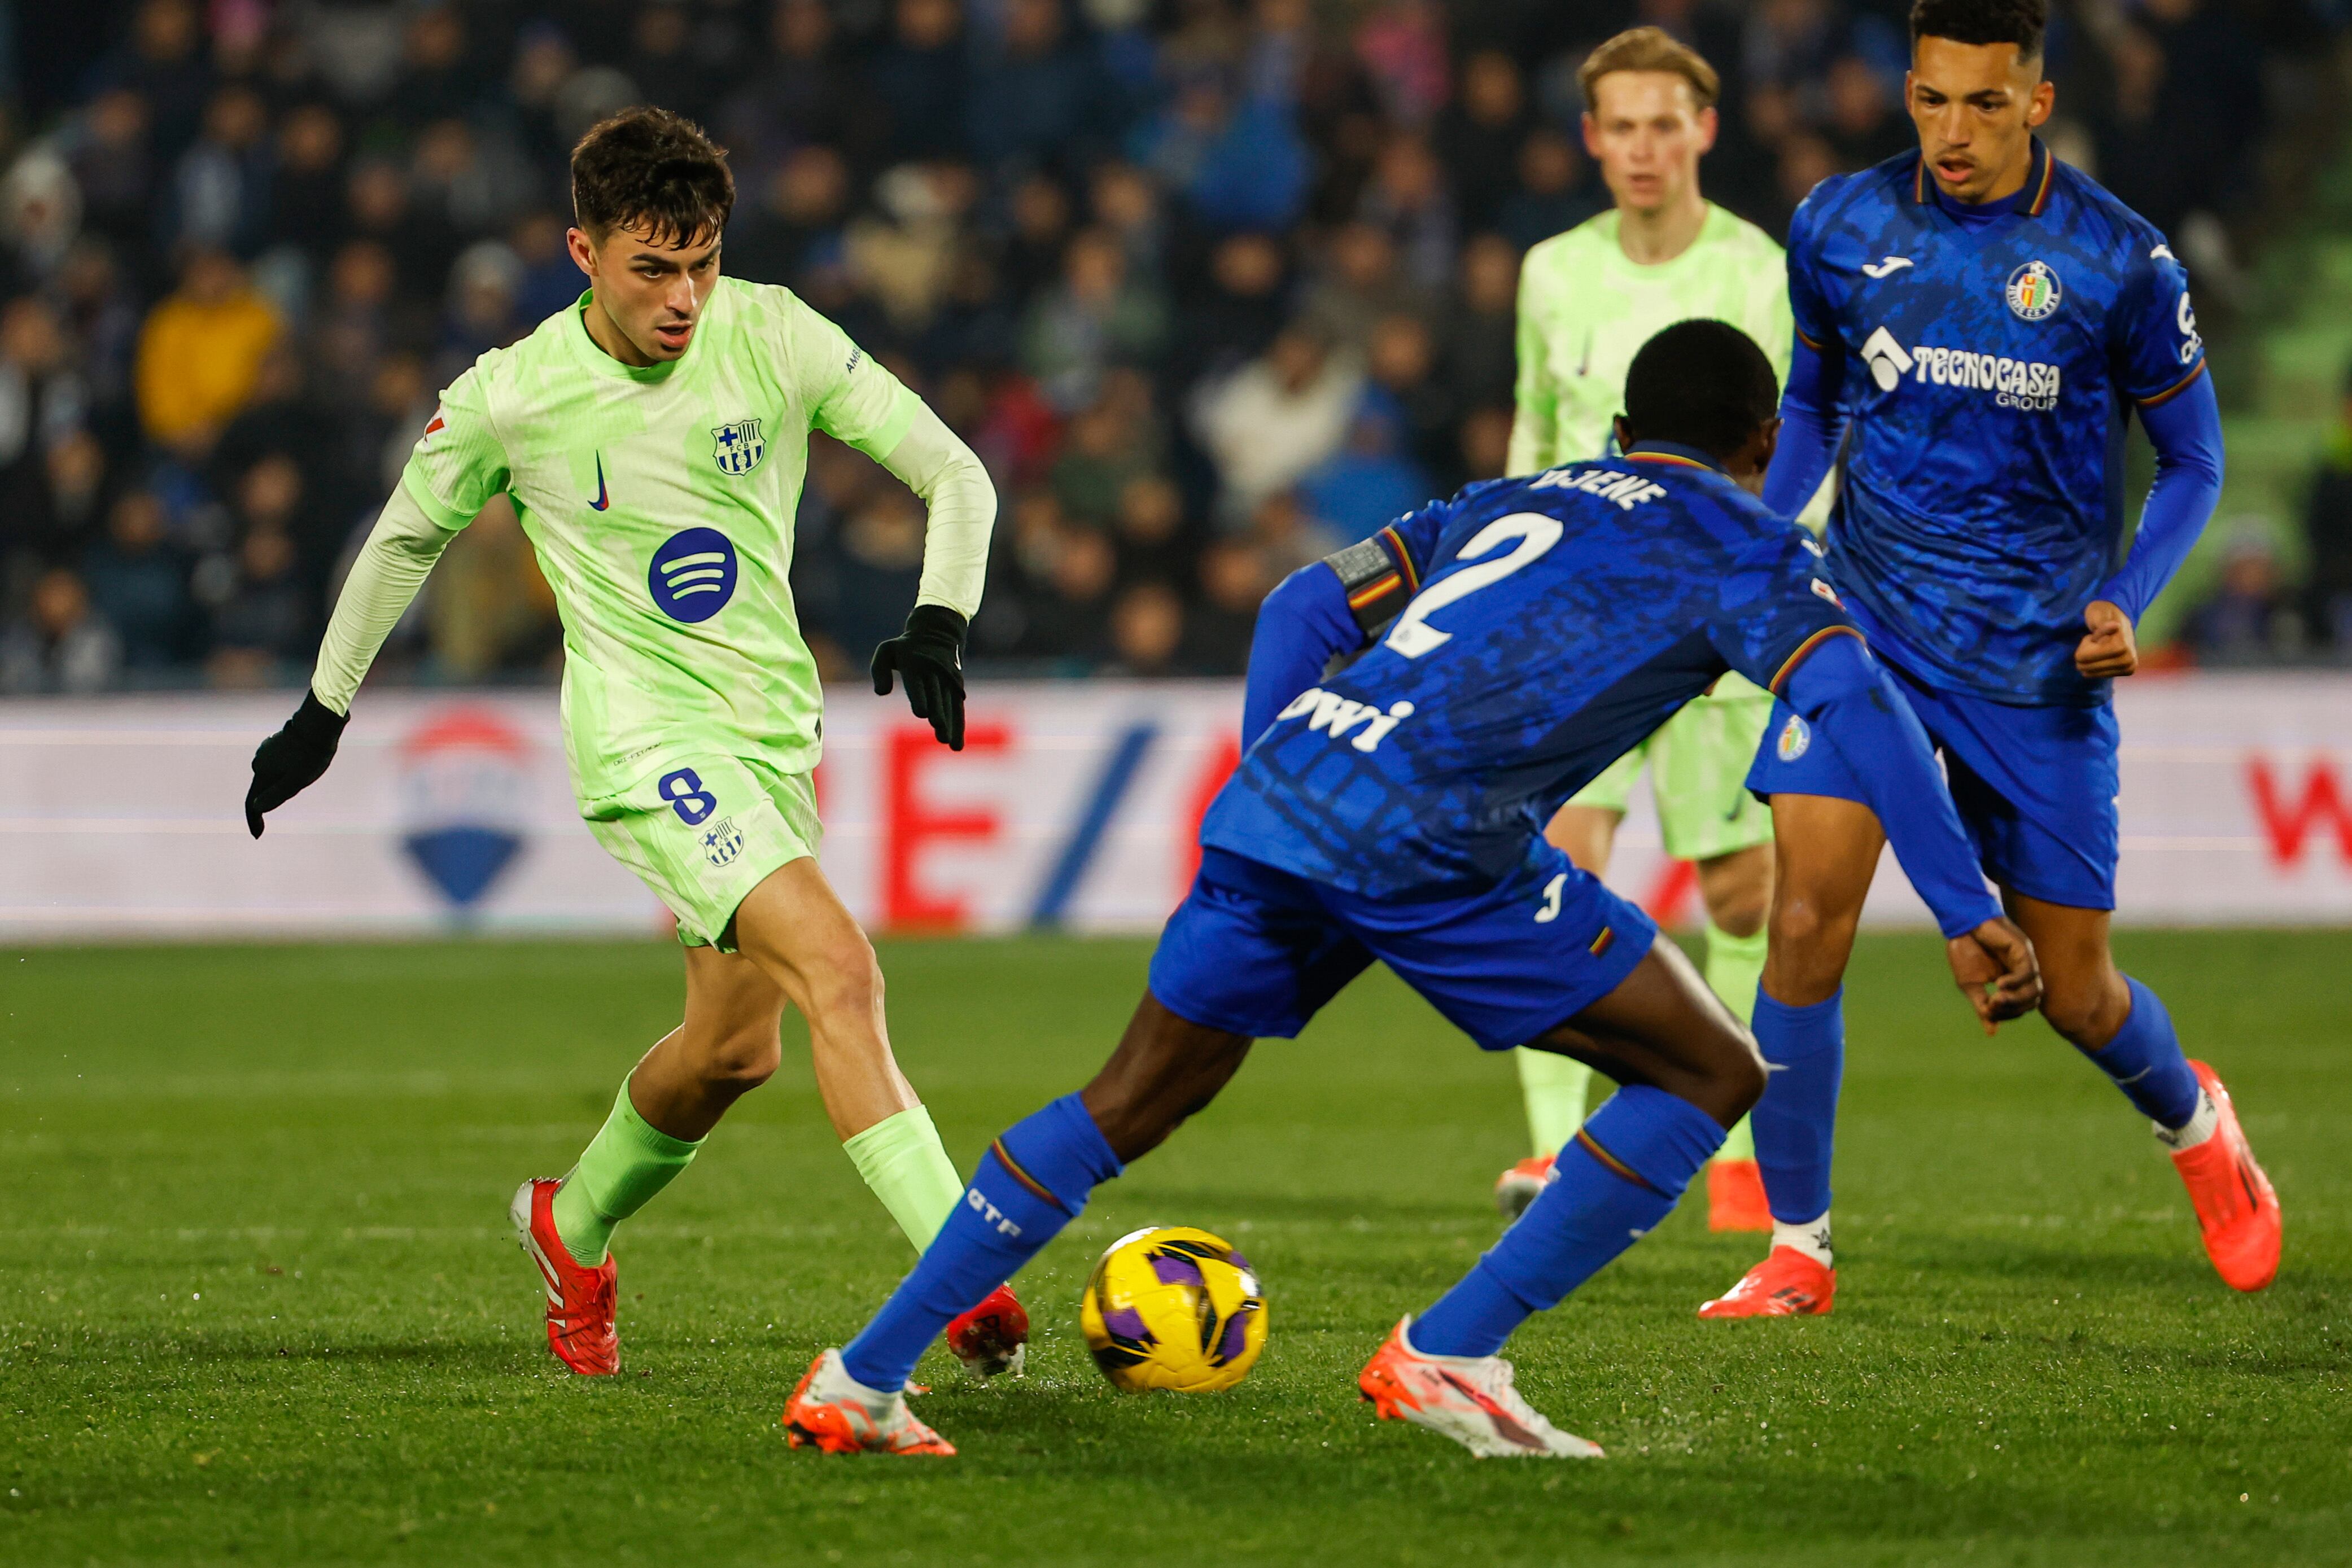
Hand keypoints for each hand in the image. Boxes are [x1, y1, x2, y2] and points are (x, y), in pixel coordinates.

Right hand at [245, 691, 347, 837]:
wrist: (319, 724)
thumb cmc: (310, 756)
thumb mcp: (296, 781)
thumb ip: (276, 795)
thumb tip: (257, 808)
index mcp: (261, 773)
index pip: (252, 803)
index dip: (254, 820)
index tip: (258, 834)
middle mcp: (259, 762)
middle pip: (262, 788)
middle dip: (273, 798)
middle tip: (296, 794)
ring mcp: (266, 751)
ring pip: (271, 775)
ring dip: (281, 782)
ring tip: (304, 775)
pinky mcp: (276, 743)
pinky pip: (277, 764)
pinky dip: (284, 771)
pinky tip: (301, 766)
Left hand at [871, 604, 967, 750]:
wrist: (937, 632)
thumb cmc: (905, 648)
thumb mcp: (887, 650)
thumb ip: (879, 670)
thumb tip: (880, 693)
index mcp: (914, 665)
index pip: (916, 683)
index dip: (920, 697)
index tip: (922, 713)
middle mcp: (933, 673)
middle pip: (936, 695)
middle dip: (938, 712)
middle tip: (938, 727)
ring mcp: (947, 681)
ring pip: (949, 705)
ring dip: (950, 724)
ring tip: (948, 743)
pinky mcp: (956, 688)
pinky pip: (958, 709)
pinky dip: (958, 727)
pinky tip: (956, 745)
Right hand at [1945, 916, 2041, 1034]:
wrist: (1960, 924)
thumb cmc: (1964, 951)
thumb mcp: (1971, 986)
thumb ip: (1983, 1007)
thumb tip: (1993, 1032)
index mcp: (2013, 981)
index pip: (2021, 1007)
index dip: (2007, 1014)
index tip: (1987, 1011)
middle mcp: (2024, 972)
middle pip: (2033, 1002)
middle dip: (2013, 1009)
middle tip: (1992, 1006)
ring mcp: (2026, 960)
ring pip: (2036, 990)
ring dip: (2017, 999)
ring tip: (1996, 998)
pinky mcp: (2023, 949)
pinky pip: (2029, 972)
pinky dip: (2016, 982)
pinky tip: (1999, 983)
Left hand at [2073, 599, 2137, 677]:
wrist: (2119, 620)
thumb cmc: (2104, 615)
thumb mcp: (2099, 614)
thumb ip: (2103, 623)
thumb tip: (2116, 626)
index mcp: (2122, 645)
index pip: (2084, 656)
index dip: (2085, 643)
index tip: (2095, 634)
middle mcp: (2129, 659)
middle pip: (2085, 666)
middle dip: (2086, 652)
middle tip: (2097, 641)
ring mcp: (2128, 667)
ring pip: (2088, 672)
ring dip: (2090, 658)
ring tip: (2101, 646)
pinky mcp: (2126, 672)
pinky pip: (2094, 675)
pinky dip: (2094, 664)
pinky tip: (2104, 654)